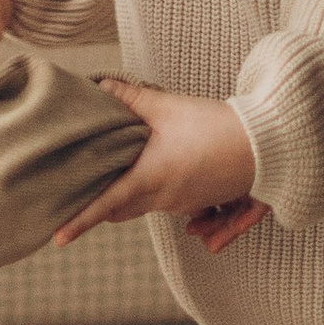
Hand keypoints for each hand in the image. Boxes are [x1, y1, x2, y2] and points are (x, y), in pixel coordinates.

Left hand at [55, 81, 266, 248]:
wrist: (266, 144)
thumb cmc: (215, 124)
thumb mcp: (168, 107)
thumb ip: (132, 98)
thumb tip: (102, 86)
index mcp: (150, 177)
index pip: (105, 204)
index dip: (79, 221)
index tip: (57, 237)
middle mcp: (165, 198)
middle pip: (123, 210)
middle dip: (106, 206)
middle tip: (90, 193)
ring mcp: (185, 204)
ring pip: (151, 207)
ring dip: (139, 197)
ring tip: (137, 175)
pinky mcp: (204, 202)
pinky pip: (183, 213)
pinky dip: (176, 209)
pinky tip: (182, 202)